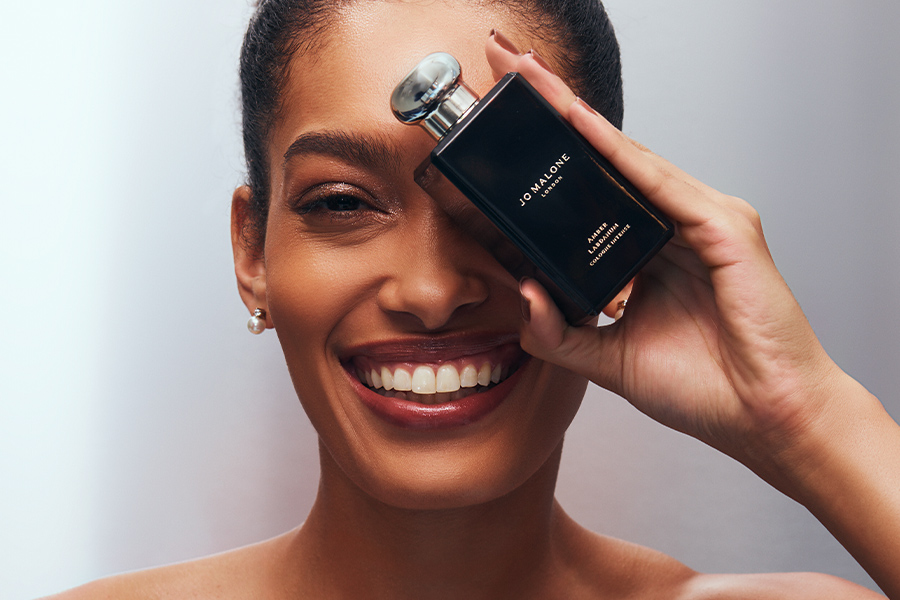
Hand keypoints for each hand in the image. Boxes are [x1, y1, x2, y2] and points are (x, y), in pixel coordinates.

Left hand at [485, 32, 842, 464]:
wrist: (764, 420)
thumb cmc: (703, 388)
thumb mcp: (608, 360)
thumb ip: (559, 333)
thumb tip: (520, 292)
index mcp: (647, 255)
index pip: (588, 194)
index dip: (548, 156)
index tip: (501, 130)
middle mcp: (673, 228)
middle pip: (604, 161)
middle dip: (554, 114)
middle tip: (506, 69)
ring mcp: (701, 221)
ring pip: (627, 160)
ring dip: (574, 117)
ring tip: (527, 78)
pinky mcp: (724, 229)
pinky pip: (659, 184)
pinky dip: (616, 152)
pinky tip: (576, 123)